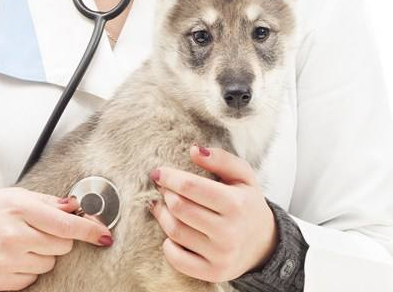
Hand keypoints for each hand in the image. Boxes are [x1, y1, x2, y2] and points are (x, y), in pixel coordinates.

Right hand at [0, 188, 112, 290]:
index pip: (66, 224)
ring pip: (50, 263)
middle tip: (39, 230)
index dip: (90, 230)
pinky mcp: (2, 283)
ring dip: (44, 254)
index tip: (105, 235)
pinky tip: (12, 257)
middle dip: (59, 238)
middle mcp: (13, 236)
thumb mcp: (12, 195)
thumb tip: (76, 208)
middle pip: (63, 245)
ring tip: (21, 243)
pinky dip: (30, 268)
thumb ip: (47, 201)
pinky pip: (34, 278)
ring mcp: (7, 262)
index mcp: (18, 209)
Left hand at [148, 146, 276, 282]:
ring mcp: (220, 255)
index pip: (191, 187)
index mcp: (236, 204)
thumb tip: (194, 150)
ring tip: (165, 206)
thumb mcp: (243, 176)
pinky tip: (172, 232)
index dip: (169, 177)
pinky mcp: (212, 272)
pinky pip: (176, 258)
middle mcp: (229, 232)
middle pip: (179, 208)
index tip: (158, 173)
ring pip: (175, 231)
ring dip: (163, 215)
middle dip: (166, 194)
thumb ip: (221, 159)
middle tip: (164, 189)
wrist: (264, 244)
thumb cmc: (247, 204)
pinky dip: (168, 244)